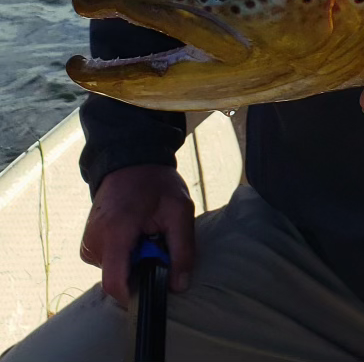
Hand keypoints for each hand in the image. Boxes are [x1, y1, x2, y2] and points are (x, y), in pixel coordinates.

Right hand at [79, 164, 194, 305]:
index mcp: (115, 233)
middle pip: (118, 277)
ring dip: (134, 260)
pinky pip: (109, 262)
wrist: (131, 162)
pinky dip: (125, 254)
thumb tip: (178, 286)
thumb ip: (182, 250)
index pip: (114, 283)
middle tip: (158, 243)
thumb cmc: (157, 184)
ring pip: (114, 271)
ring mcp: (88, 243)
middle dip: (141, 269)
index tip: (153, 290)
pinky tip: (134, 234)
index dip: (134, 295)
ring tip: (146, 233)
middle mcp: (94, 241)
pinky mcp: (89, 243)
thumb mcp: (180, 211)